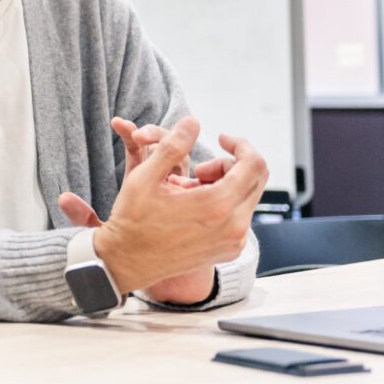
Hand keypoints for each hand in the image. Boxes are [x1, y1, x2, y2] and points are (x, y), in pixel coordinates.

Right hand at [60, 117, 266, 295]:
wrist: (127, 261)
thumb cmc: (133, 219)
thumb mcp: (146, 176)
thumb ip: (173, 145)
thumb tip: (193, 122)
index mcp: (217, 205)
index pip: (253, 164)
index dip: (240, 144)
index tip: (221, 138)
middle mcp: (234, 226)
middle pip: (256, 178)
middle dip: (232, 163)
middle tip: (200, 167)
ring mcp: (234, 241)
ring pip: (248, 196)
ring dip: (227, 183)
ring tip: (190, 188)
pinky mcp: (230, 250)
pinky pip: (240, 215)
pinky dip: (224, 202)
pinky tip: (194, 205)